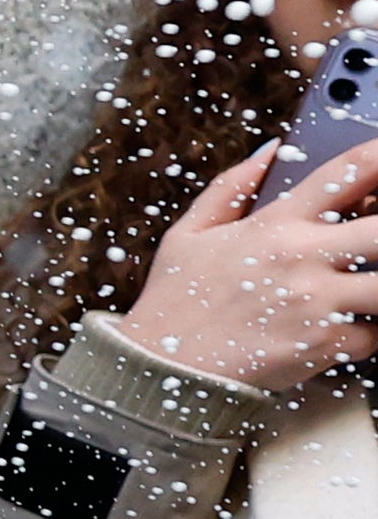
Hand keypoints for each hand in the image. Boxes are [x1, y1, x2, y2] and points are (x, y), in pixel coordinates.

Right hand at [112, 139, 377, 394]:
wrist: (162, 367)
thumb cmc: (174, 301)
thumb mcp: (189, 233)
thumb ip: (232, 187)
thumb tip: (271, 151)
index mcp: (275, 224)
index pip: (349, 172)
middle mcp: (302, 258)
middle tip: (377, 240)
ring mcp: (317, 302)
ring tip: (367, 286)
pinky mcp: (324, 343)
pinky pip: (374, 335)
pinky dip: (369, 332)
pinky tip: (352, 326)